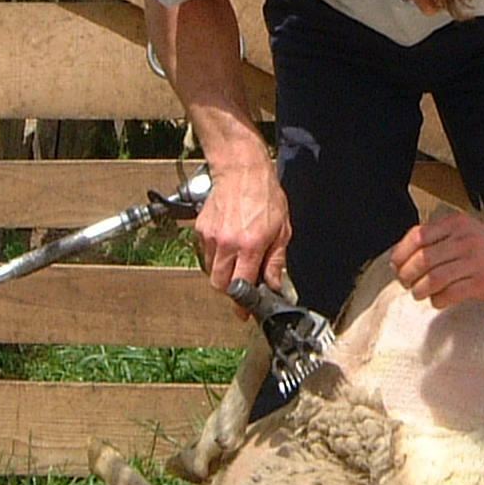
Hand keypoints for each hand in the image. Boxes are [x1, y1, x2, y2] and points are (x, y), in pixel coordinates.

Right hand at [194, 163, 288, 306]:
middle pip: (219, 284)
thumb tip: (274, 285)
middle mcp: (227, 243)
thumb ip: (276, 260)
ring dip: (222, 272)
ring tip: (237, 260)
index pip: (241, 286)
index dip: (241, 304)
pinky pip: (205, 253)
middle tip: (241, 285)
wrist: (242, 171)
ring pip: (210, 270)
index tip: (243, 313)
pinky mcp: (201, 229)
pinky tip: (228, 244)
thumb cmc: (265, 196)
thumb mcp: (282, 230)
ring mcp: (211, 237)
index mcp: (250, 245)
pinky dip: (215, 256)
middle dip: (230, 290)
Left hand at [390, 211, 483, 306]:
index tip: (397, 265)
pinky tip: (437, 299)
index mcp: (455, 224)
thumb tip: (400, 259)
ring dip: (420, 290)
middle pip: (423, 259)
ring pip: (434, 279)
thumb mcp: (460, 229)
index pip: (418, 236)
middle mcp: (465, 240)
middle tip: (405, 282)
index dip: (401, 253)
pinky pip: (450, 294)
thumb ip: (434, 238)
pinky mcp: (482, 283)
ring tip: (418, 292)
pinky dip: (437, 300)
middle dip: (407, 274)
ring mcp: (475, 262)